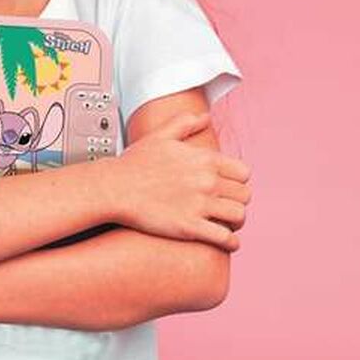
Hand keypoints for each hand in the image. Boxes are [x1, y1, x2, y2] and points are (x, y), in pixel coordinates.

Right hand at [109, 110, 250, 249]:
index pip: (243, 172)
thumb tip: (205, 117)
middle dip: (238, 201)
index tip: (230, 188)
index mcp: (204, 159)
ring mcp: (199, 205)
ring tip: (228, 224)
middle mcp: (206, 181)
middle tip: (228, 207)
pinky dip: (231, 242)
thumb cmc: (134, 164)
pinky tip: (227, 242)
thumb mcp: (160, 135)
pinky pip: (225, 238)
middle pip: (245, 195)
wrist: (114, 188)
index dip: (238, 182)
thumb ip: (186, 122)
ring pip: (239, 215)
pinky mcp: (190, 227)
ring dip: (236, 221)